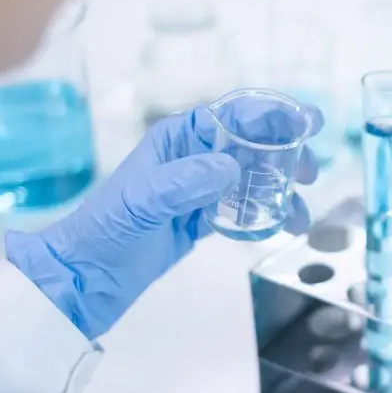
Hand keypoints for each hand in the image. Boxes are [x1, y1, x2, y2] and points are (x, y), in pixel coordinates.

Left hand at [5, 100, 323, 338]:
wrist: (81, 279)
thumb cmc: (104, 231)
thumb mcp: (142, 201)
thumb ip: (185, 181)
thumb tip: (232, 169)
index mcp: (177, 140)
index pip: (234, 115)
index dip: (274, 113)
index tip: (308, 120)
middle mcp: (192, 158)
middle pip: (252, 142)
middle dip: (286, 152)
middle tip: (309, 172)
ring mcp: (198, 189)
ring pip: (252, 177)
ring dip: (280, 190)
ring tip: (299, 214)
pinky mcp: (200, 220)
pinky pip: (242, 209)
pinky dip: (265, 215)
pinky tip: (278, 227)